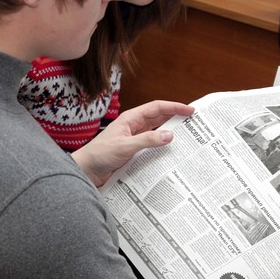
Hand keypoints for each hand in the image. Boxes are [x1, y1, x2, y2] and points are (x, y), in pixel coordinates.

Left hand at [72, 100, 194, 186]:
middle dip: (176, 118)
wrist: (86, 171)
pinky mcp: (133, 151)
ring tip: (187, 136)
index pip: (157, 108)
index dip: (174, 107)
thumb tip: (170, 135)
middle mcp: (134, 126)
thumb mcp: (125, 146)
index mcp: (131, 119)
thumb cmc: (100, 155)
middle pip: (159, 118)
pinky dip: (162, 146)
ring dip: (170, 132)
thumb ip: (147, 140)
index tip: (190, 111)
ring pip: (157, 132)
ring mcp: (134, 139)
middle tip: (193, 122)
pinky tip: (171, 152)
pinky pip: (152, 145)